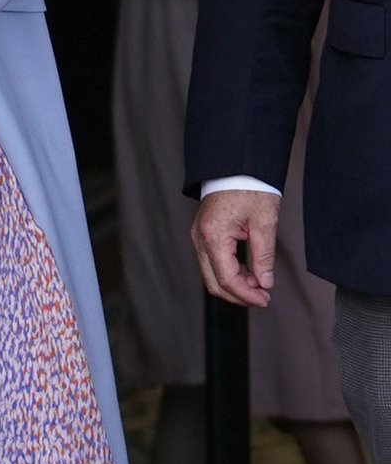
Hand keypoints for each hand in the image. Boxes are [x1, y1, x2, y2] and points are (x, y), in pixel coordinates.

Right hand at [191, 189, 280, 307]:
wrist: (237, 165)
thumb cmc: (249, 186)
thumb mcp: (264, 222)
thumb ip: (264, 256)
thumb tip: (265, 282)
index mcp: (213, 235)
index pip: (227, 279)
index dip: (246, 294)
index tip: (264, 298)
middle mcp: (200, 238)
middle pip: (214, 282)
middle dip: (238, 295)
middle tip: (261, 298)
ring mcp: (198, 236)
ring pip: (211, 275)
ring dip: (234, 285)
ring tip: (258, 285)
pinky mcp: (203, 234)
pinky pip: (211, 262)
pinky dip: (228, 272)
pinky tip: (248, 272)